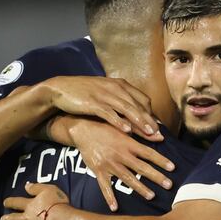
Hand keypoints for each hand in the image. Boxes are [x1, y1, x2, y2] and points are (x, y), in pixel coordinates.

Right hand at [39, 76, 161, 140]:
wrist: (60, 89)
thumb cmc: (84, 93)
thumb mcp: (105, 93)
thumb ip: (120, 100)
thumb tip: (134, 115)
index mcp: (120, 85)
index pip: (142, 99)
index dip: (151, 114)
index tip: (158, 128)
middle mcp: (115, 88)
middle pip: (138, 105)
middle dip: (150, 121)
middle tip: (160, 135)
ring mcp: (105, 95)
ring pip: (127, 109)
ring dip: (140, 122)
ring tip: (149, 134)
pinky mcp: (93, 103)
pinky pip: (110, 113)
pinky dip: (119, 122)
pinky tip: (127, 131)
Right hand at [68, 117, 174, 210]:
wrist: (82, 130)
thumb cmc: (106, 128)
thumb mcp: (124, 127)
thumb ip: (142, 133)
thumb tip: (161, 136)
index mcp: (128, 143)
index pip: (148, 153)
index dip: (161, 160)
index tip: (173, 168)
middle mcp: (120, 154)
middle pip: (141, 167)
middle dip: (156, 177)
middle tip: (169, 185)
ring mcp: (109, 164)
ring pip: (127, 178)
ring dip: (140, 188)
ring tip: (151, 196)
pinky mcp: (98, 171)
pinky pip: (104, 186)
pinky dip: (109, 197)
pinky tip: (115, 208)